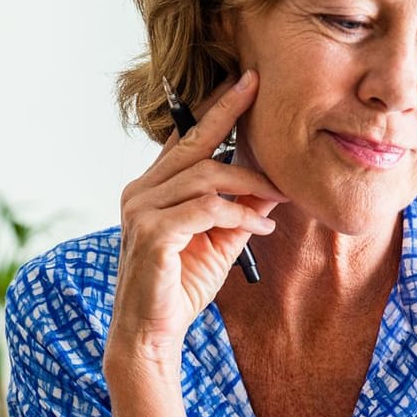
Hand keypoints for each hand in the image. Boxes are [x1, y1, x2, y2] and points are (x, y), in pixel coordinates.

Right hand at [109, 70, 284, 373]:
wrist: (151, 335)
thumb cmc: (180, 288)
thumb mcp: (218, 243)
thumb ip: (238, 211)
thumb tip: (271, 184)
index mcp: (151, 189)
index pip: (184, 139)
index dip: (214, 110)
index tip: (245, 82)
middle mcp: (140, 192)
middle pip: (193, 145)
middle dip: (227, 113)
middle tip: (261, 92)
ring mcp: (141, 210)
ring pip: (204, 176)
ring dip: (248, 185)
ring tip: (276, 199)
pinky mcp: (150, 233)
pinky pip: (205, 209)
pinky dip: (238, 214)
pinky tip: (260, 225)